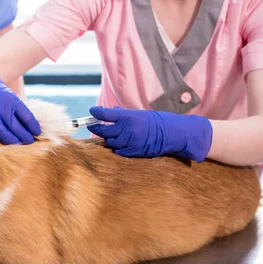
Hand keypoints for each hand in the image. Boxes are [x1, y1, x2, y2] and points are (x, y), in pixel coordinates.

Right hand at [0, 60, 40, 147]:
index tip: (37, 134)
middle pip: (14, 126)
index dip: (33, 127)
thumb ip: (20, 111)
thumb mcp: (12, 97)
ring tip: (17, 145)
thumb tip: (34, 128)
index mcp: (12, 100)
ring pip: (0, 129)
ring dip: (10, 140)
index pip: (26, 116)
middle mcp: (1, 106)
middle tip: (29, 142)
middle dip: (24, 136)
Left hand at [87, 106, 212, 162]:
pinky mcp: (132, 152)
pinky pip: (118, 151)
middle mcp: (126, 129)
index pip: (105, 115)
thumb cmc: (155, 122)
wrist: (171, 133)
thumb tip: (110, 112)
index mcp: (127, 117)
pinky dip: (117, 148)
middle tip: (92, 125)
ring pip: (110, 142)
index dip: (96, 113)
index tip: (92, 111)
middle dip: (96, 127)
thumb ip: (123, 115)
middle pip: (103, 131)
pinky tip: (120, 144)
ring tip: (110, 135)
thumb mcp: (138, 114)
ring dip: (108, 138)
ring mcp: (128, 142)